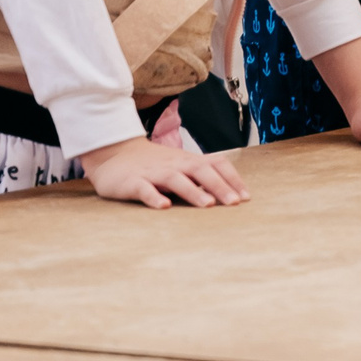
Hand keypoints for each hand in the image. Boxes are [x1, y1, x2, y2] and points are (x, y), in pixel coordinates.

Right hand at [78, 136, 249, 209]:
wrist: (114, 154)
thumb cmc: (154, 165)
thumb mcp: (180, 167)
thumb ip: (200, 177)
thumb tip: (229, 193)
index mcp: (188, 161)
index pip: (216, 164)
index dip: (232, 179)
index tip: (246, 197)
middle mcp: (174, 164)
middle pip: (201, 170)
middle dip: (219, 186)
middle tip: (234, 203)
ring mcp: (153, 173)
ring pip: (175, 179)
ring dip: (193, 191)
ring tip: (208, 204)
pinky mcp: (132, 182)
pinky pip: (144, 189)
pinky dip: (154, 197)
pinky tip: (164, 206)